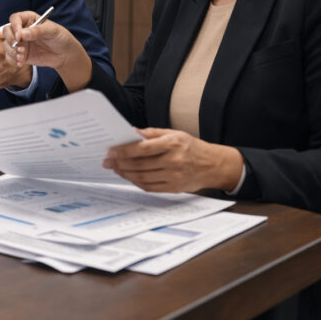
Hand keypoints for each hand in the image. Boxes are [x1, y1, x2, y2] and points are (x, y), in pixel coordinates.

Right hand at [3, 10, 91, 91]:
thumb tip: (22, 34)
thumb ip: (37, 31)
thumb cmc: (60, 37)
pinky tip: (21, 62)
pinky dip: (13, 60)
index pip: (15, 19)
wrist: (64, 54)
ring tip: (22, 56)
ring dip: (12, 51)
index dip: (15, 26)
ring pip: (7, 44)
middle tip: (19, 48)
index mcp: (28, 19)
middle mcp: (21, 29)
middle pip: (7, 31)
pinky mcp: (20, 53)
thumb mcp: (52, 31)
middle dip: (10, 40)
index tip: (19, 36)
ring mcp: (20, 42)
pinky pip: (10, 56)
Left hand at [102, 127, 244, 192]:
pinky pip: (150, 187)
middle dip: (119, 163)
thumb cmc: (191, 146)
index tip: (111, 151)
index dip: (123, 151)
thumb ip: (152, 133)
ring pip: (142, 177)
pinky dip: (136, 182)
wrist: (213, 165)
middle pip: (139, 164)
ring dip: (125, 173)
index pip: (142, 148)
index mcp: (172, 144)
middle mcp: (174, 161)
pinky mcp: (174, 188)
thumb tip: (131, 131)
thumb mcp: (174, 133)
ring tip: (115, 168)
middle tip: (107, 161)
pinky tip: (129, 176)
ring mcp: (174, 176)